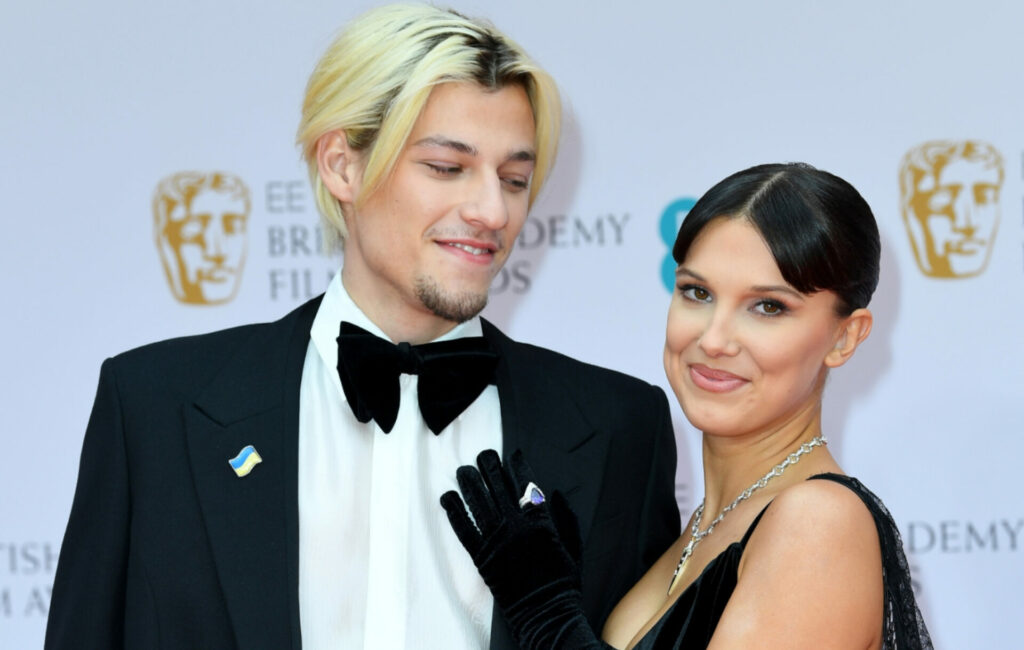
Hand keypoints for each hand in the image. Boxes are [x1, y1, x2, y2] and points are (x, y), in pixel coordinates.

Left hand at [441, 450, 606, 648]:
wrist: (545, 613)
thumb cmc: (563, 583)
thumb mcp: (575, 547)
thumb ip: (567, 518)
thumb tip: (555, 493)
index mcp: (541, 522)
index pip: (526, 484)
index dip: (518, 466)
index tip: (512, 454)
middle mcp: (516, 527)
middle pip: (498, 488)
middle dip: (489, 467)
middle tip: (483, 454)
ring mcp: (496, 542)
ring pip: (478, 504)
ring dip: (469, 484)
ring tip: (463, 470)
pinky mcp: (481, 558)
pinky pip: (464, 530)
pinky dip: (454, 513)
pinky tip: (448, 498)